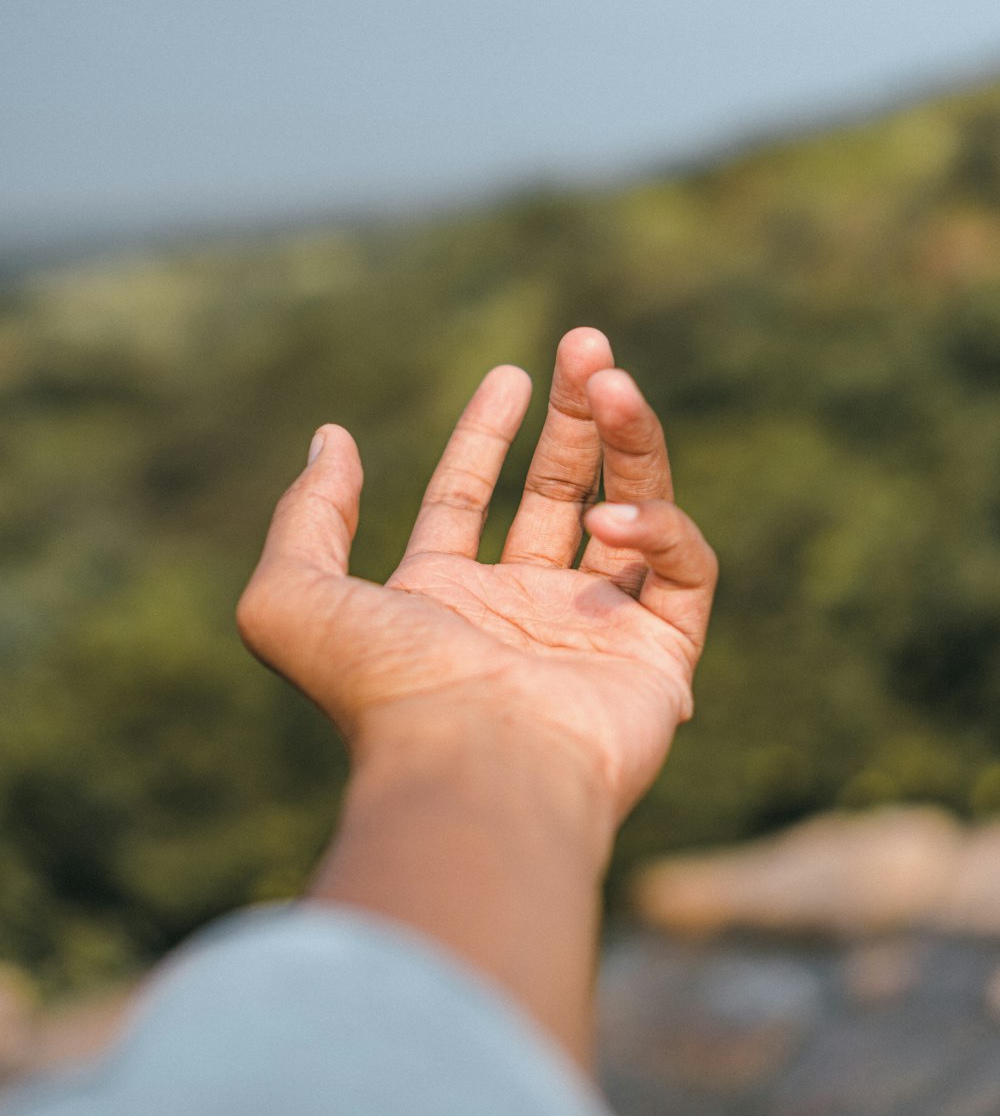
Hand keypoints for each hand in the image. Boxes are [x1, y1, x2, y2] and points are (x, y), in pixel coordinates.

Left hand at [237, 328, 716, 819]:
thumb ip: (306, 514)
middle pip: (562, 491)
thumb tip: (332, 438)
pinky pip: (684, 570)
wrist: (475, 771)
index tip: (511, 374)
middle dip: (577, 415)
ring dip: (630, 441)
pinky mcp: (661, 657)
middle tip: (589, 345)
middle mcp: (521, 615)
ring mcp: (596, 635)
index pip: (471, 500)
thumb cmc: (386, 692)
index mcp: (444, 602)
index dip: (487, 434)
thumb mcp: (292, 597)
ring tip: (616, 382)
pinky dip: (659, 527)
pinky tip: (612, 520)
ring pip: (634, 512)